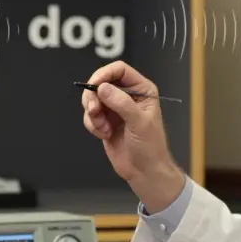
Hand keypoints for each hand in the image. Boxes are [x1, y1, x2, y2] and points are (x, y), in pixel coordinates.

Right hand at [80, 61, 183, 210]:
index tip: (94, 86)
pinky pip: (90, 116)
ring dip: (93, 114)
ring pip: (92, 99)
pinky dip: (93, 125)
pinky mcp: (105, 121)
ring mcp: (114, 108)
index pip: (119, 70)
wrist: (144, 171)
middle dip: (94, 97)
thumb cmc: (150, 147)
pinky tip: (105, 135)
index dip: (104, 74)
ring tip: (103, 128)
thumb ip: (121, 103)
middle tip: (93, 111)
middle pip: (101, 82)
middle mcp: (127, 95)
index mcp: (141, 89)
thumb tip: (102, 88)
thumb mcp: (139, 122)